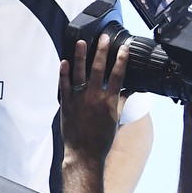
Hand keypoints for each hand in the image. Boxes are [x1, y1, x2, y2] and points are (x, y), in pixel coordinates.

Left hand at [60, 36, 128, 162]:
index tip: (123, 47)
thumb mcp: (116, 120)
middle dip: (102, 51)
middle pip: (99, 69)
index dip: (121, 60)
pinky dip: (64, 73)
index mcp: (109, 101)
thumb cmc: (102, 140)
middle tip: (104, 37)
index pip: (117, 76)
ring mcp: (79, 100)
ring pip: (80, 73)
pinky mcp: (66, 104)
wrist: (85, 155)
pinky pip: (64, 85)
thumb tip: (128, 91)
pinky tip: (64, 61)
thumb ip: (120, 102)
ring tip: (82, 42)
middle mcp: (94, 97)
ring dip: (80, 56)